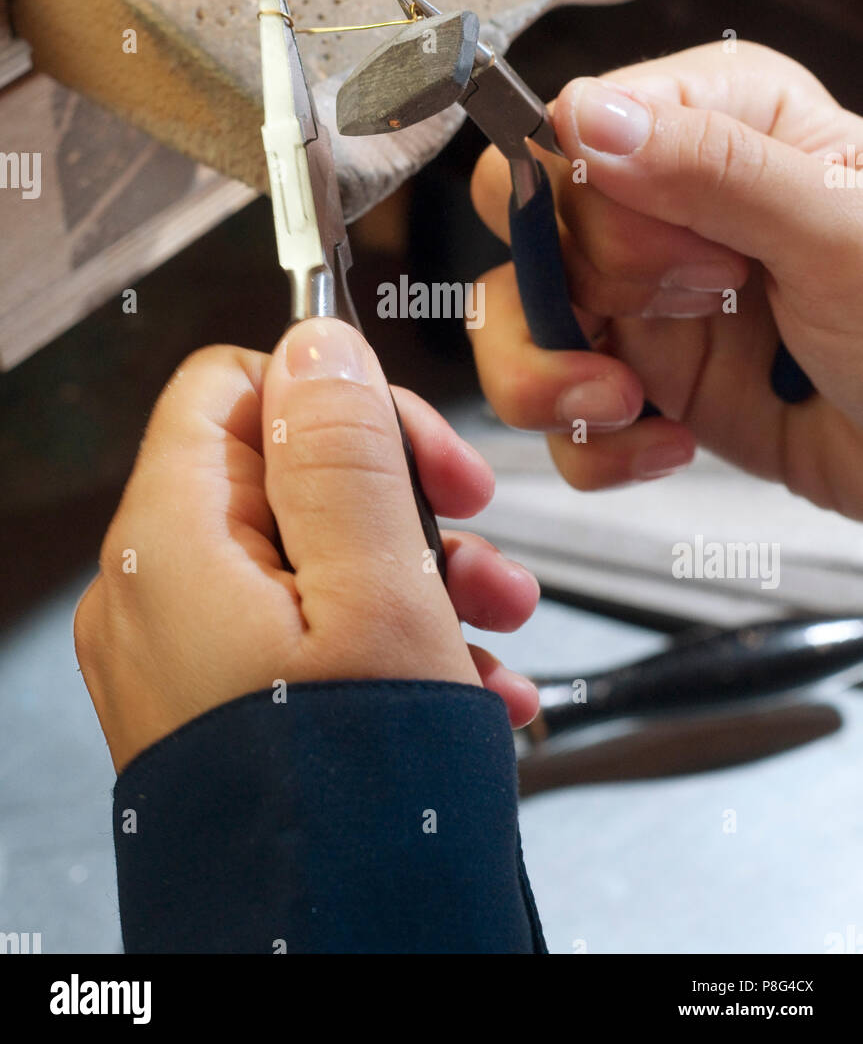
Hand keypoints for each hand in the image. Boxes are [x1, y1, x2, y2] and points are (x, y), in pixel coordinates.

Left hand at [75, 319, 539, 771]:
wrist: (336, 964)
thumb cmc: (348, 799)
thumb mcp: (377, 592)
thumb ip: (344, 451)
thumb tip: (317, 344)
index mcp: (173, 545)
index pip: (232, 390)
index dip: (336, 398)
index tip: (418, 443)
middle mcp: (160, 599)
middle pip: (283, 477)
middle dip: (400, 495)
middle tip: (476, 525)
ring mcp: (189, 662)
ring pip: (310, 562)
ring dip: (417, 573)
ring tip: (501, 621)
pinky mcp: (225, 712)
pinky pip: (306, 639)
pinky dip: (392, 642)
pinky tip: (475, 686)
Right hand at [470, 41, 862, 518]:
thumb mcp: (841, 233)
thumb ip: (713, 168)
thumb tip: (584, 118)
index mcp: (721, 121)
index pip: (568, 130)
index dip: (595, 205)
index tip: (688, 260)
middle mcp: (667, 204)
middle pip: (523, 226)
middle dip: (574, 293)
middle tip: (688, 315)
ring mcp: (646, 301)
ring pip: (515, 323)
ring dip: (550, 381)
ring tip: (629, 407)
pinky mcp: (643, 384)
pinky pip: (555, 416)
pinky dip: (595, 448)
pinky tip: (668, 444)